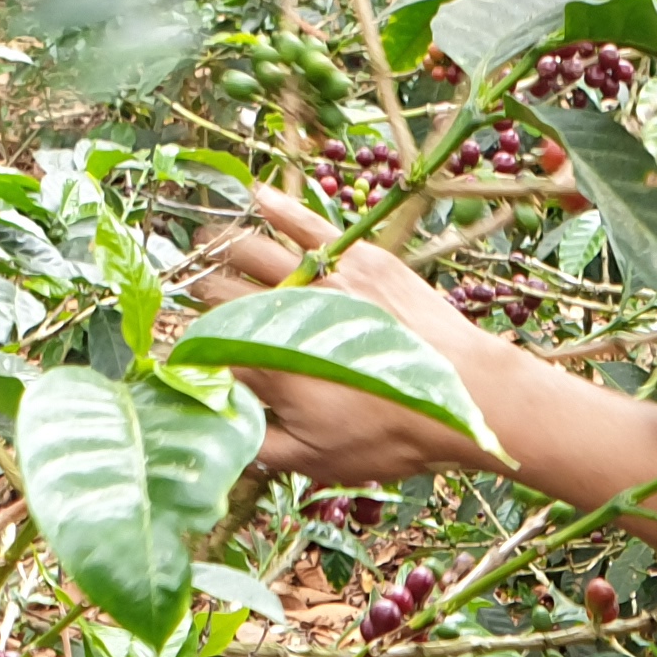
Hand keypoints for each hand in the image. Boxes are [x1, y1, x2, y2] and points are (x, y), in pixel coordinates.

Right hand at [190, 190, 510, 487]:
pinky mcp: (358, 258)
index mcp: (267, 365)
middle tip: (191, 297)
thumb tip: (220, 429)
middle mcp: (284, 313)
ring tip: (205, 244)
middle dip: (199, 296)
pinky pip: (308, 224)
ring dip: (222, 246)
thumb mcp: (316, 460)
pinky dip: (278, 206)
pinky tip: (255, 196)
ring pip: (255, 250)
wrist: (465, 395)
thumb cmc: (390, 435)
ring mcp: (322, 279)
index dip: (194, 356)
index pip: (209, 351)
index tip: (191, 360)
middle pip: (222, 294)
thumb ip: (259, 444)